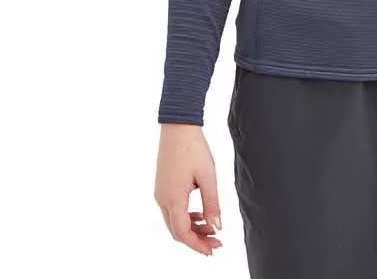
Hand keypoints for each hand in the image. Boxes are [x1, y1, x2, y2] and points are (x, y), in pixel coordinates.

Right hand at [154, 123, 223, 255]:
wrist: (178, 126)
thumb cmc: (193, 148)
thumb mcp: (208, 176)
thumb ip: (212, 203)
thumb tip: (217, 226)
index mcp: (173, 198)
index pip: (183, 233)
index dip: (198, 245)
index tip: (213, 249)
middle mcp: (162, 199)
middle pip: (177, 231)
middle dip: (196, 240)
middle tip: (215, 243)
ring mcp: (160, 193)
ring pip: (174, 221)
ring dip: (192, 228)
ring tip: (211, 228)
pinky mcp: (162, 187)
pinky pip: (172, 210)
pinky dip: (186, 216)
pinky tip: (200, 214)